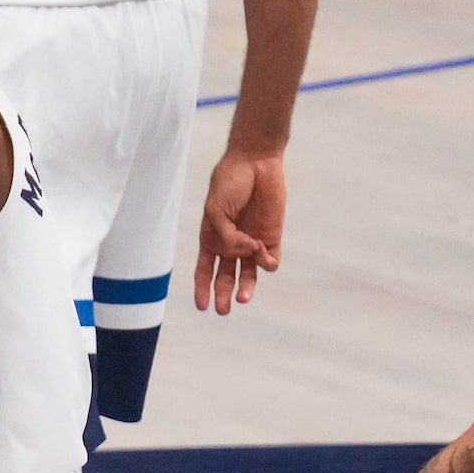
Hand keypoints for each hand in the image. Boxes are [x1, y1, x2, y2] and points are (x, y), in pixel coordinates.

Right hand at [195, 147, 285, 313]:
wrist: (255, 162)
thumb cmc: (229, 182)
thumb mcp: (216, 210)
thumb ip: (225, 236)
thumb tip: (244, 254)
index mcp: (212, 239)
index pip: (205, 270)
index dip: (202, 289)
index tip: (202, 306)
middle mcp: (231, 245)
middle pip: (226, 278)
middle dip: (224, 295)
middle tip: (224, 309)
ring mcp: (252, 243)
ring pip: (249, 275)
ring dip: (246, 288)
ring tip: (243, 298)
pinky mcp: (271, 238)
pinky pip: (269, 261)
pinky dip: (264, 262)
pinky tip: (259, 252)